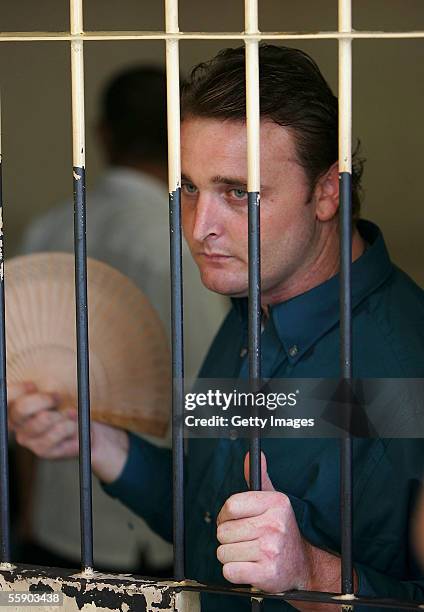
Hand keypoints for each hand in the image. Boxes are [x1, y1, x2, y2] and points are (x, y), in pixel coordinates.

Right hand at [8, 382, 128, 483]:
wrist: (85, 431)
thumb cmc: (68, 409)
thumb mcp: (58, 395)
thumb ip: (47, 390)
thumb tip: (44, 385)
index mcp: (17, 408)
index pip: (7, 397)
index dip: (16, 390)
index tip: (33, 385)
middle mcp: (18, 425)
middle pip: (22, 408)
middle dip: (44, 399)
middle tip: (58, 397)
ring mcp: (29, 439)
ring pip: (44, 419)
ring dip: (63, 414)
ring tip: (72, 415)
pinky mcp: (42, 451)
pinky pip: (58, 433)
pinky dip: (71, 427)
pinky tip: (74, 427)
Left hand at [216, 451, 312, 592]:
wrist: (304, 566)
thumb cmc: (283, 531)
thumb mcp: (274, 502)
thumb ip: (259, 478)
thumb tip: (250, 457)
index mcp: (275, 503)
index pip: (230, 506)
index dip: (225, 516)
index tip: (233, 521)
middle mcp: (275, 525)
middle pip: (223, 531)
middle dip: (229, 539)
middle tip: (246, 541)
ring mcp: (271, 550)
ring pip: (223, 552)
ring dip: (232, 556)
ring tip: (250, 554)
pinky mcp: (267, 574)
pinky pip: (229, 572)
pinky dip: (234, 573)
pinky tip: (250, 568)